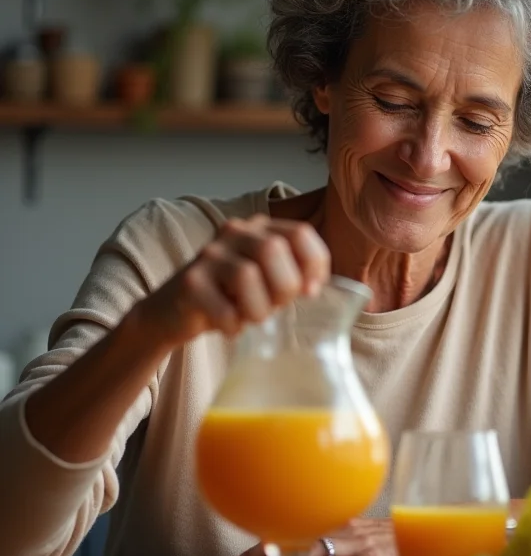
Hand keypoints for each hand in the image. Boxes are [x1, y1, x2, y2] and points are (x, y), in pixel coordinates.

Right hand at [135, 215, 330, 349]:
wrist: (172, 313)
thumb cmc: (230, 297)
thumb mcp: (266, 281)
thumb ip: (293, 276)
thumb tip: (331, 291)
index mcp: (259, 228)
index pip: (300, 233)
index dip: (314, 263)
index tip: (312, 292)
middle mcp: (234, 232)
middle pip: (274, 250)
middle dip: (284, 288)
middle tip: (276, 308)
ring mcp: (208, 254)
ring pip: (248, 276)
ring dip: (259, 310)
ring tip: (252, 319)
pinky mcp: (189, 282)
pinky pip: (224, 308)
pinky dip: (234, 325)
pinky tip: (230, 327)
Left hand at [223, 518, 403, 555]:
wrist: (422, 539)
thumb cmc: (385, 540)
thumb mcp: (352, 533)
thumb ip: (324, 536)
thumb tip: (286, 546)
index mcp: (333, 522)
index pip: (290, 532)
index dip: (259, 546)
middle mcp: (342, 529)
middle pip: (295, 540)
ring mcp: (359, 543)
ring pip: (314, 550)